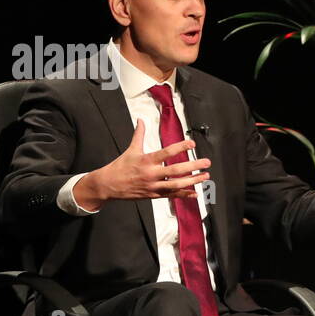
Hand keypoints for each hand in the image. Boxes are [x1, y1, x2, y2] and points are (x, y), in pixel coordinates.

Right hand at [76, 118, 209, 210]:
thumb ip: (139, 135)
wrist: (108, 185)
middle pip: (175, 170)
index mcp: (146, 160)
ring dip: (192, 181)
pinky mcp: (154, 195)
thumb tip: (141, 120)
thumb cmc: (120, 166)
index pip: (166, 152)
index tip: (192, 143)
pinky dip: (184, 195)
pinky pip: (172, 195)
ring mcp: (153, 186)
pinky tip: (195, 193)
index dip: (180, 147)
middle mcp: (151, 174)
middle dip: (193, 166)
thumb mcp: (131, 150)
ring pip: (176, 185)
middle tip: (206, 162)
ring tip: (205, 175)